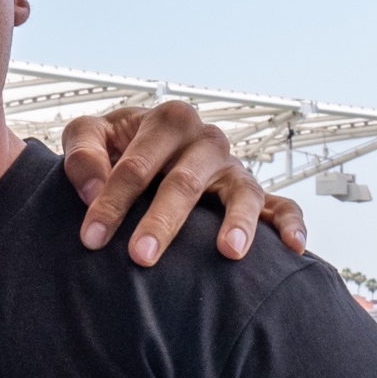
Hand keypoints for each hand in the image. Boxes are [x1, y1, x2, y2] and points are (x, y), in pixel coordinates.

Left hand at [63, 102, 307, 265]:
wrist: (143, 146)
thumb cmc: (113, 144)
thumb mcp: (88, 135)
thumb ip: (82, 154)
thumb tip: (93, 192)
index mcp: (168, 120)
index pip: (137, 165)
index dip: (111, 201)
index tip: (91, 237)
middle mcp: (207, 140)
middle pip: (184, 182)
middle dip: (162, 221)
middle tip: (141, 257)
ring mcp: (234, 167)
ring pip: (241, 193)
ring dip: (236, 223)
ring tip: (229, 252)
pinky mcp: (255, 192)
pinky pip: (282, 206)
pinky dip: (291, 224)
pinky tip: (293, 248)